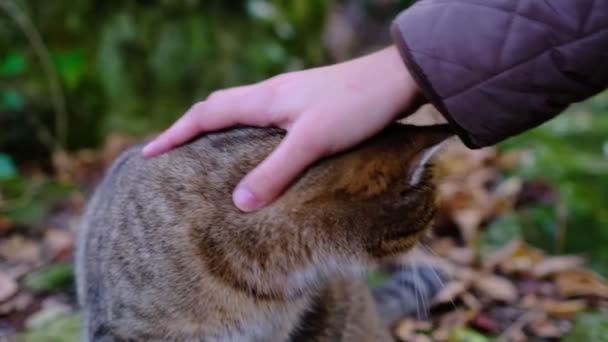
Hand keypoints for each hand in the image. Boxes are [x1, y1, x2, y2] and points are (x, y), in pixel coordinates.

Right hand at [142, 46, 419, 211]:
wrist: (397, 80)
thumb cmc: (356, 106)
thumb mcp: (312, 142)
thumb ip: (275, 171)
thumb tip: (237, 202)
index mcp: (264, 99)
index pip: (206, 114)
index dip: (176, 133)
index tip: (149, 152)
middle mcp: (271, 95)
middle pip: (218, 109)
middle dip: (190, 130)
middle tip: (172, 154)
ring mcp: (290, 99)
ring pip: (241, 113)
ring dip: (217, 131)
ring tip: (205, 157)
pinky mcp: (307, 107)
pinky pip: (263, 119)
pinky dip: (246, 134)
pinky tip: (257, 152)